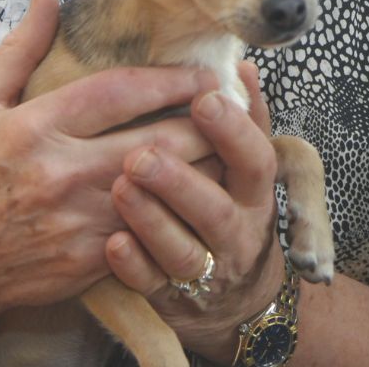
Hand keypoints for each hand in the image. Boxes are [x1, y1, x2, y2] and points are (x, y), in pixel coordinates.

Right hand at [0, 0, 220, 319]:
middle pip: (157, 140)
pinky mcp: (87, 261)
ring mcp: (76, 220)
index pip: (120, 91)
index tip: (207, 73)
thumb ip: (20, 48)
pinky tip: (206, 194)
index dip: (172, 79)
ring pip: (166, 188)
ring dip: (205, 167)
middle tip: (235, 106)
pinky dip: (183, 210)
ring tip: (235, 145)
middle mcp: (58, 172)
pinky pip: (152, 229)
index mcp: (33, 127)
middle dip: (206, 122)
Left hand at [104, 61, 289, 360]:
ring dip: (152, 220)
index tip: (203, 99)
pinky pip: (152, 286)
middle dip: (180, 180)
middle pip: (215, 208)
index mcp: (255, 193)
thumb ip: (246, 120)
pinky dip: (133, 266)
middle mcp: (236, 232)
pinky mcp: (171, 298)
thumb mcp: (248, 169)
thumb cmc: (234, 211)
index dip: (233, 131)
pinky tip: (113, 242)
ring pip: (183, 250)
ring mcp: (206, 270)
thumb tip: (243, 66)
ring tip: (121, 188)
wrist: (234, 303)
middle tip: (141, 153)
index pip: (254, 160)